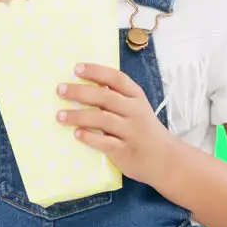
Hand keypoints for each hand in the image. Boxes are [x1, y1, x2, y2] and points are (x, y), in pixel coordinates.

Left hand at [56, 63, 180, 185]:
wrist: (166, 159)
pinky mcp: (126, 151)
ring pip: (102, 119)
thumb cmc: (143, 129)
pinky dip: (90, 138)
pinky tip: (76, 134)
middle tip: (60, 90)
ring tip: (60, 115)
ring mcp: (131, 132)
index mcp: (136, 97)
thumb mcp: (136, 108)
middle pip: (105, 97)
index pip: (116, 78)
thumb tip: (84, 85)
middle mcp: (134, 111)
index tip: (76, 68)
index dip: (96, 71)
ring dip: (79, 116)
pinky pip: (105, 143)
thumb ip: (116, 97)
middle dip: (80, 92)